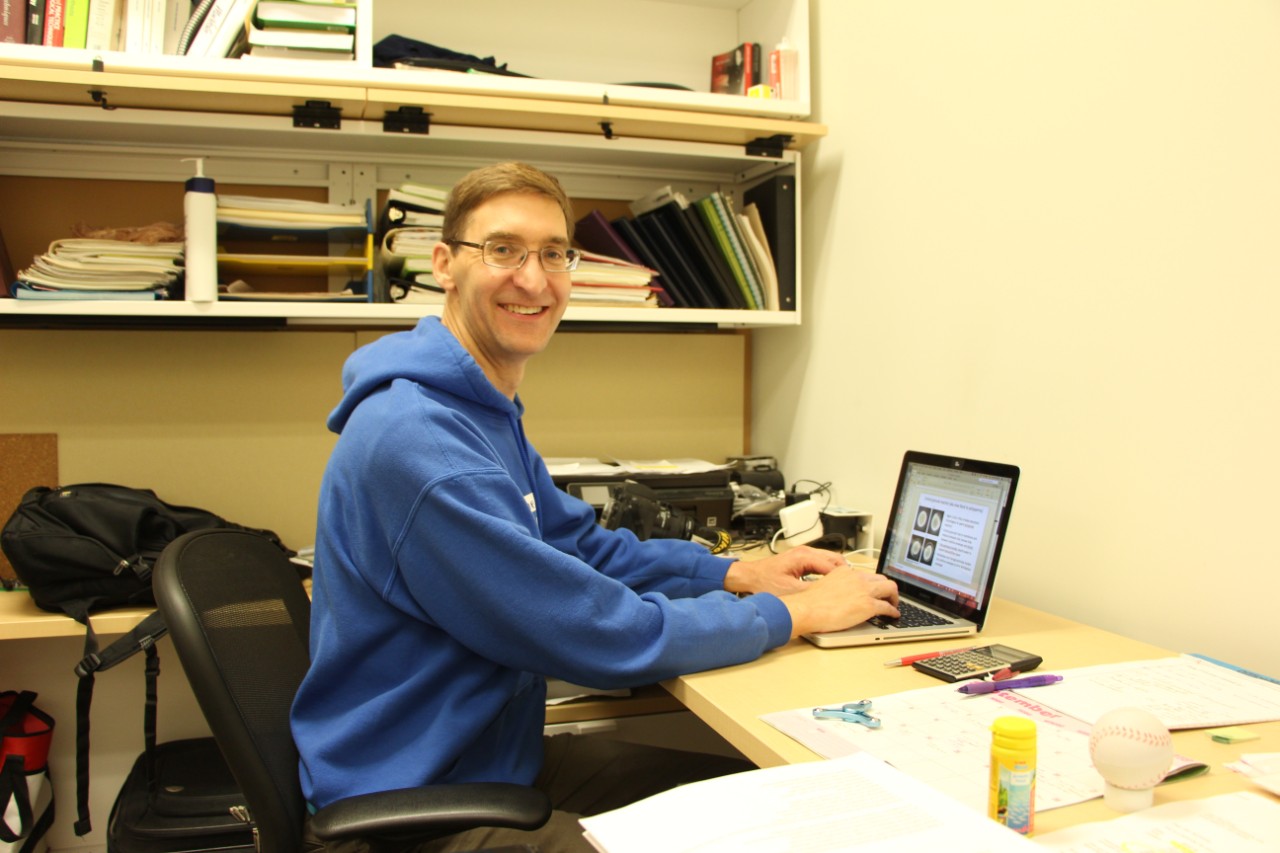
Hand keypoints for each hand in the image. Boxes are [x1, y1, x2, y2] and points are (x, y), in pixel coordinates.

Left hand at [723, 546, 846, 596]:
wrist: (748, 577)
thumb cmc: (763, 582)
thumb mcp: (790, 591)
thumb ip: (811, 592)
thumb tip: (829, 596)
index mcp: (804, 556)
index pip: (832, 565)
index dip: (843, 578)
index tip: (851, 588)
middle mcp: (805, 552)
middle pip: (834, 559)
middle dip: (843, 573)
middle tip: (851, 588)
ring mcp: (803, 554)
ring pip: (828, 560)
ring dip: (836, 572)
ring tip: (843, 587)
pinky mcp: (800, 559)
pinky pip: (820, 563)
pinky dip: (827, 571)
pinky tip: (830, 584)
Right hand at [779, 567, 898, 638]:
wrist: (807, 609)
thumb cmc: (810, 602)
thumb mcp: (823, 585)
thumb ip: (835, 586)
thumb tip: (839, 595)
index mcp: (845, 572)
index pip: (866, 574)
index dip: (873, 583)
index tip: (874, 589)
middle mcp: (857, 578)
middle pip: (882, 578)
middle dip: (887, 588)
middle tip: (887, 596)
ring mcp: (864, 591)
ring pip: (890, 588)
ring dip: (894, 597)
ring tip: (894, 605)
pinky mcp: (868, 606)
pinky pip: (887, 607)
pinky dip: (893, 611)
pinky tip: (893, 616)